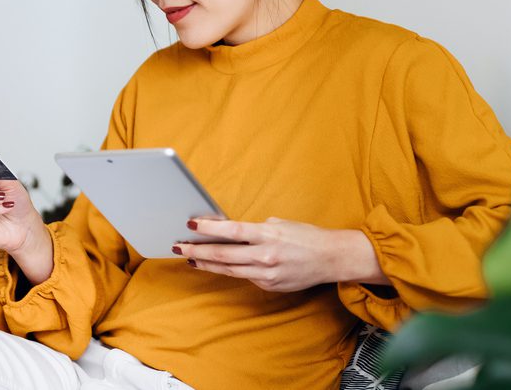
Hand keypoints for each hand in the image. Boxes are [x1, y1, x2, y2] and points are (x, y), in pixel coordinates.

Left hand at [175, 217, 386, 291]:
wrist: (330, 259)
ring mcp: (267, 274)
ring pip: (229, 270)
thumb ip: (254, 229)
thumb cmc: (305, 236)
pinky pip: (245, 277)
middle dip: (198, 250)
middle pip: (223, 254)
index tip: (191, 225)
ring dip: (207, 264)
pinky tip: (218, 265)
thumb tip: (227, 230)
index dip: (209, 229)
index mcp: (268, 235)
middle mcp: (265, 256)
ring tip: (191, 258)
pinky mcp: (269, 286)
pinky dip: (230, 270)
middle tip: (180, 246)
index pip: (231, 231)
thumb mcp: (279, 224)